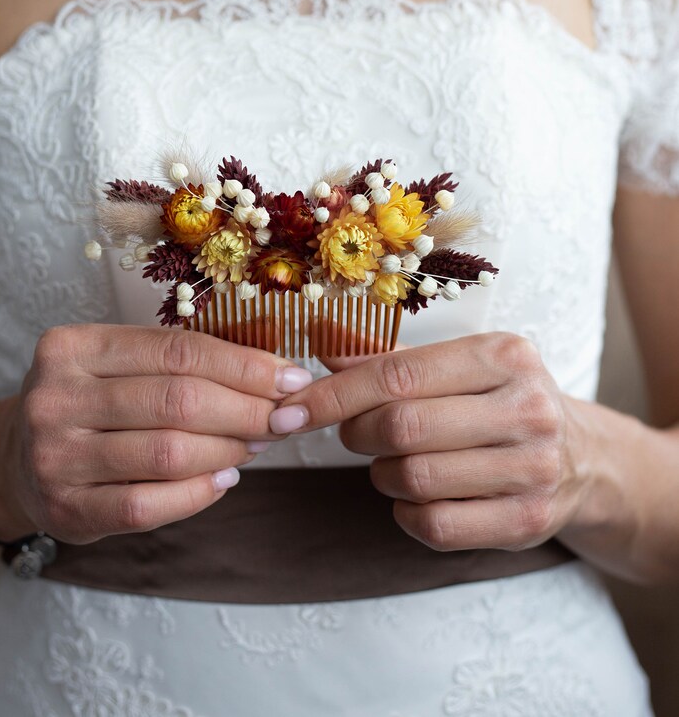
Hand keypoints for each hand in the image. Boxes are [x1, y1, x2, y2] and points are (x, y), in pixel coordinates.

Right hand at [0, 324, 309, 544]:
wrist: (14, 460)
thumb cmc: (87, 403)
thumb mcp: (113, 365)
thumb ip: (176, 363)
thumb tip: (271, 376)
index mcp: (74, 346)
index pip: (177, 350)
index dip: (243, 365)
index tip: (290, 377)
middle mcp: (56, 397)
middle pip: (177, 401)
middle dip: (247, 409)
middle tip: (286, 416)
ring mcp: (55, 457)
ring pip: (168, 453)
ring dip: (229, 450)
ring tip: (258, 444)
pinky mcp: (65, 509)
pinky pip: (148, 506)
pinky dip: (198, 494)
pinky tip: (225, 480)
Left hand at [270, 332, 589, 550]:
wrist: (584, 461)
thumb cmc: (502, 402)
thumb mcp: (462, 365)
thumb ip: (392, 361)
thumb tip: (322, 350)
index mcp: (504, 355)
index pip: (398, 373)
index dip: (334, 394)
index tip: (289, 409)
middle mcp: (526, 408)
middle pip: (402, 427)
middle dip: (356, 433)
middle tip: (350, 433)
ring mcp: (533, 468)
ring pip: (414, 478)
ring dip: (382, 474)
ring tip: (393, 462)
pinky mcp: (528, 521)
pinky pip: (435, 525)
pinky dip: (407, 513)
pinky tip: (417, 496)